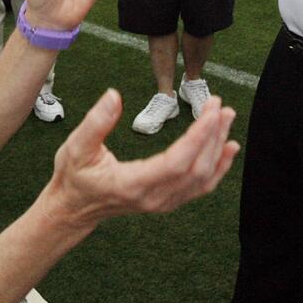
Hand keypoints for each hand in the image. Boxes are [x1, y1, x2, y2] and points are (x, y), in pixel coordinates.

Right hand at [44, 89, 239, 231]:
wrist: (74, 207)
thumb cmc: (73, 175)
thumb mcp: (75, 146)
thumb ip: (95, 122)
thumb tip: (114, 95)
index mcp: (133, 184)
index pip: (177, 162)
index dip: (199, 136)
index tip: (211, 110)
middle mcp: (154, 198)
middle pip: (196, 169)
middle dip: (213, 135)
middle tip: (220, 105)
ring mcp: (163, 203)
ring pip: (202, 178)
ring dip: (218, 147)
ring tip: (227, 117)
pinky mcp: (167, 201)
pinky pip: (200, 186)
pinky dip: (218, 167)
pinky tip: (228, 148)